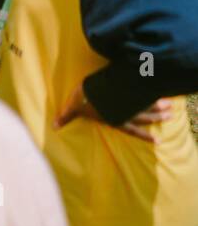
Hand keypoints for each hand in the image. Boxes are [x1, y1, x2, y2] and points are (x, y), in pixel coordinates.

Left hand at [55, 84, 171, 141]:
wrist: (96, 86)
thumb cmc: (84, 98)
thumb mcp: (73, 107)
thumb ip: (66, 117)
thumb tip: (54, 127)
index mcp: (114, 118)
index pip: (132, 129)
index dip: (144, 135)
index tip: (158, 140)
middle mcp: (125, 110)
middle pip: (145, 115)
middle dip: (157, 116)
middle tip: (170, 116)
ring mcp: (131, 98)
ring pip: (148, 103)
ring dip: (159, 104)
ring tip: (171, 105)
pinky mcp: (132, 86)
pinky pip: (144, 90)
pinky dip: (153, 90)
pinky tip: (160, 88)